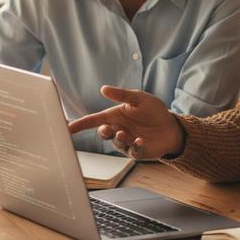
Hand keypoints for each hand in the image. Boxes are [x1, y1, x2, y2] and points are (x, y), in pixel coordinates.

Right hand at [67, 86, 184, 159]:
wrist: (171, 126)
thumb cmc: (154, 110)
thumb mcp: (139, 98)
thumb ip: (122, 95)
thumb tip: (103, 89)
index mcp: (116, 116)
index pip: (94, 120)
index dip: (81, 124)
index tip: (68, 127)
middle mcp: (118, 129)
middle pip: (103, 133)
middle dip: (103, 132)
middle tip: (107, 129)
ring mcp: (127, 142)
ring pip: (116, 143)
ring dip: (119, 138)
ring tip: (125, 133)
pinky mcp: (138, 151)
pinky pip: (132, 151)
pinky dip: (134, 146)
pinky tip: (139, 140)